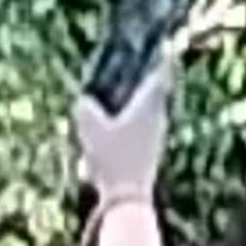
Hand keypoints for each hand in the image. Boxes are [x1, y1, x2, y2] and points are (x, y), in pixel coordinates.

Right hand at [74, 71, 171, 219]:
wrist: (127, 199)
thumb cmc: (112, 159)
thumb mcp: (91, 129)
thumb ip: (85, 109)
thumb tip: (84, 102)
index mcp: (149, 105)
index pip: (161, 73)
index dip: (159, 58)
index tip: (159, 46)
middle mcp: (158, 119)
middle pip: (155, 92)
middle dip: (143, 82)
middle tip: (131, 72)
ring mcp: (156, 138)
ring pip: (149, 113)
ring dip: (135, 106)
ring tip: (114, 103)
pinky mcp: (149, 154)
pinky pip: (141, 131)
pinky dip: (130, 126)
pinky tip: (112, 133)